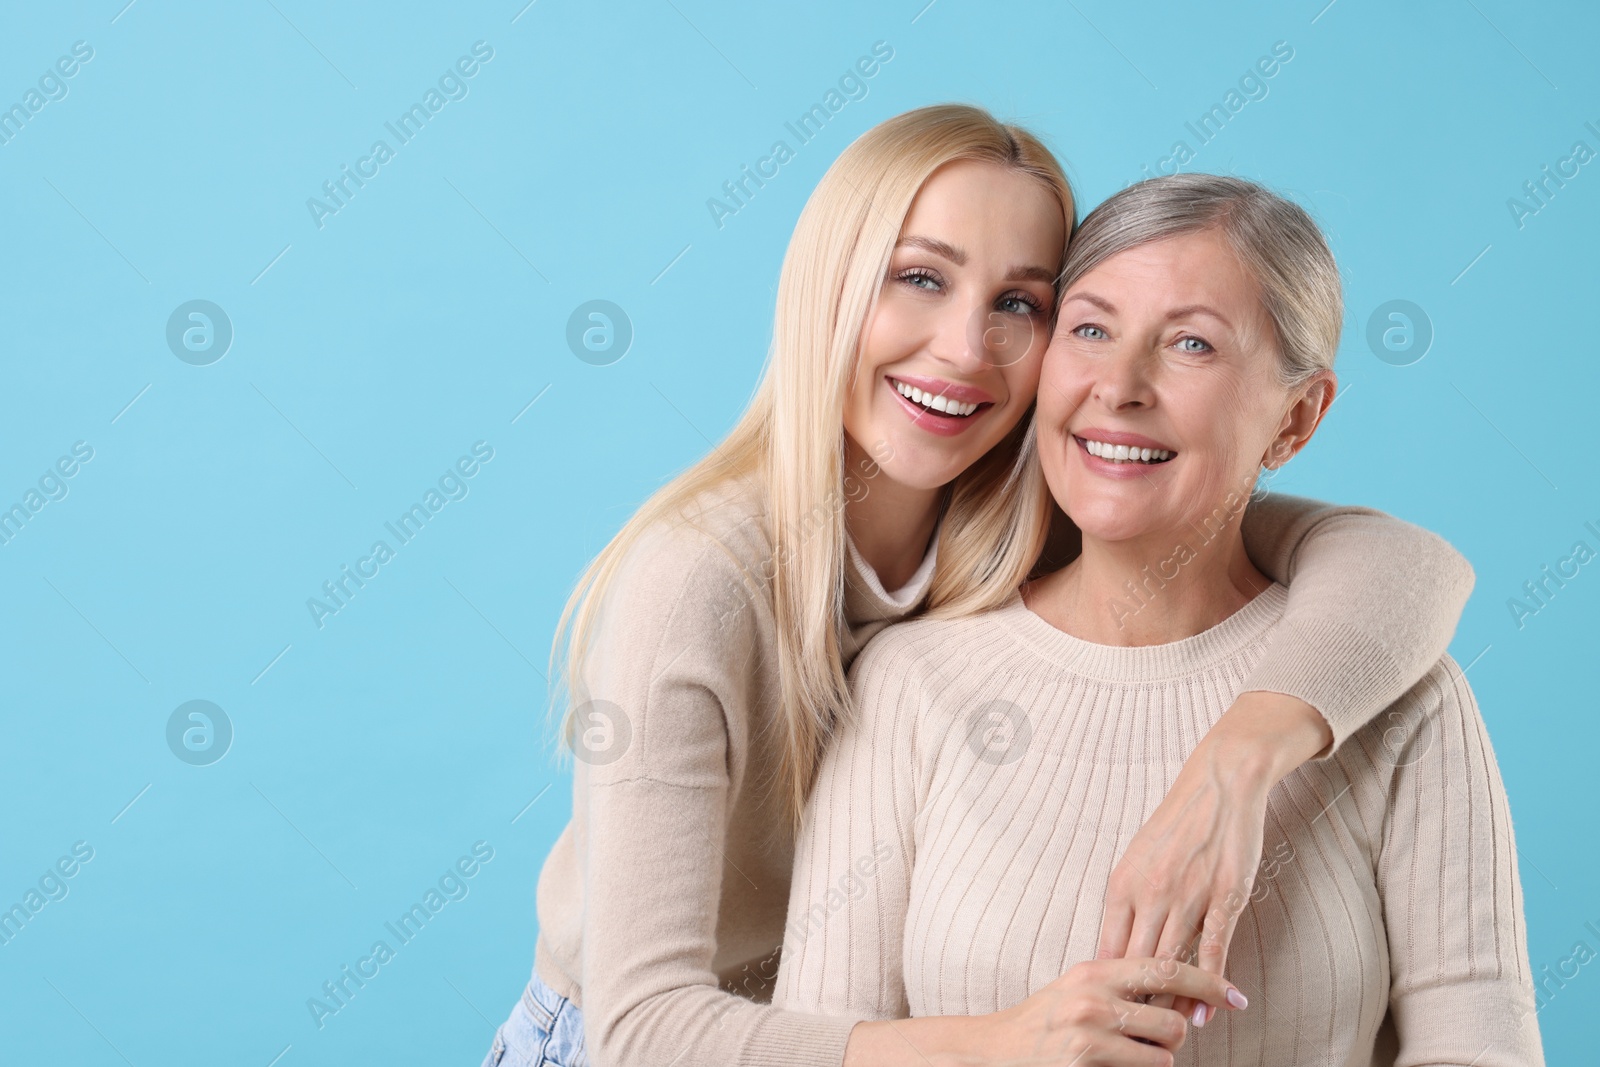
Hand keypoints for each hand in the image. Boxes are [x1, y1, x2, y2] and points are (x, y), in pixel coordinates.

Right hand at [967, 957, 1244, 1065]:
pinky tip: (1110, 1065)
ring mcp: (1089, 1031)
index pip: (1166, 968)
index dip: (1208, 982)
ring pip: (1162, 1053)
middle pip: (1172, 1019)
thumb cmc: (1042, 1023)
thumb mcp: (1077, 990)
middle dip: (1175, 1036)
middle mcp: (1094, 995)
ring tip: (1126, 1056)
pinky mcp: (1085, 1060)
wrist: (993, 1050)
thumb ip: (1119, 985)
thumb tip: (1173, 989)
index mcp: (1095, 970)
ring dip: (1155, 1060)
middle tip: (1157, 1040)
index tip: (1236, 996)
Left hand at [1095, 691, 1331, 1023]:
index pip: (1107, 951)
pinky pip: (1212, 949)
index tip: (1106, 1014)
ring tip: (1167, 1036)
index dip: (1107, 988)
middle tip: (1134, 1036)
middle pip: (1136, 964)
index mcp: (1122, 884)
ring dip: (1169, 1003)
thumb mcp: (1139, 860)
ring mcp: (1187, 895)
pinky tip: (1204, 1012)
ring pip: (1172, 963)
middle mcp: (1150, 892)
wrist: (1219, 784)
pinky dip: (1206, 984)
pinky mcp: (1223, 896)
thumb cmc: (1177, 826)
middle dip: (1134, 1004)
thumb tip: (1116, 946)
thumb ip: (1129, 903)